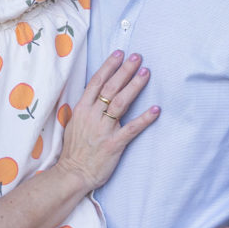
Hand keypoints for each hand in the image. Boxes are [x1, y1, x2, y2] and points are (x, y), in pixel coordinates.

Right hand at [56, 51, 158, 191]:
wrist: (72, 173)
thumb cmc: (74, 150)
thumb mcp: (74, 123)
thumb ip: (86, 109)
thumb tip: (97, 95)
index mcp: (82, 109)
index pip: (96, 82)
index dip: (109, 66)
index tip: (119, 54)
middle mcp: (92, 115)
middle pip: (110, 87)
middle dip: (124, 70)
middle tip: (137, 57)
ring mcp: (103, 129)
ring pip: (120, 102)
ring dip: (134, 86)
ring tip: (146, 73)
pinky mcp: (113, 144)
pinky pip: (131, 129)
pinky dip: (144, 119)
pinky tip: (155, 109)